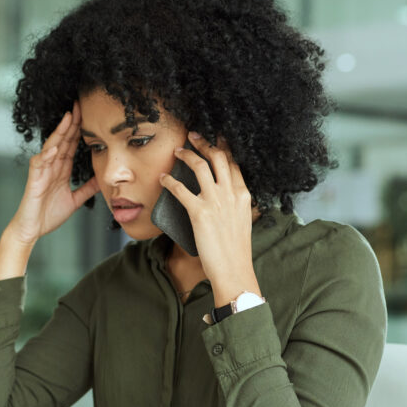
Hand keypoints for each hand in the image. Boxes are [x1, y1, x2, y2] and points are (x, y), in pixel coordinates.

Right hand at [6, 100, 99, 245]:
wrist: (32, 230)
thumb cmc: (48, 215)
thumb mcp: (75, 200)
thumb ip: (87, 188)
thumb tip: (101, 180)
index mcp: (61, 169)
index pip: (71, 145)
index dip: (79, 130)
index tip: (89, 115)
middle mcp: (51, 167)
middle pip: (62, 140)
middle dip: (71, 123)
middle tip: (79, 105)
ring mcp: (42, 172)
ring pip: (51, 147)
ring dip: (59, 132)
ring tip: (68, 118)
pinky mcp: (34, 180)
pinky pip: (39, 164)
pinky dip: (47, 155)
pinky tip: (54, 147)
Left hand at [159, 132, 261, 305]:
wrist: (234, 270)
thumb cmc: (235, 251)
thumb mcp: (242, 221)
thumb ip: (235, 205)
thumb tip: (223, 198)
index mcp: (243, 195)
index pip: (233, 163)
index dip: (223, 147)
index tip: (215, 139)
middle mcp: (231, 193)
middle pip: (218, 157)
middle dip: (204, 142)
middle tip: (193, 136)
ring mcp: (215, 201)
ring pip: (200, 166)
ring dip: (186, 155)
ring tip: (177, 151)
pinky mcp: (199, 212)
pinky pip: (181, 189)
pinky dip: (170, 180)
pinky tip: (163, 178)